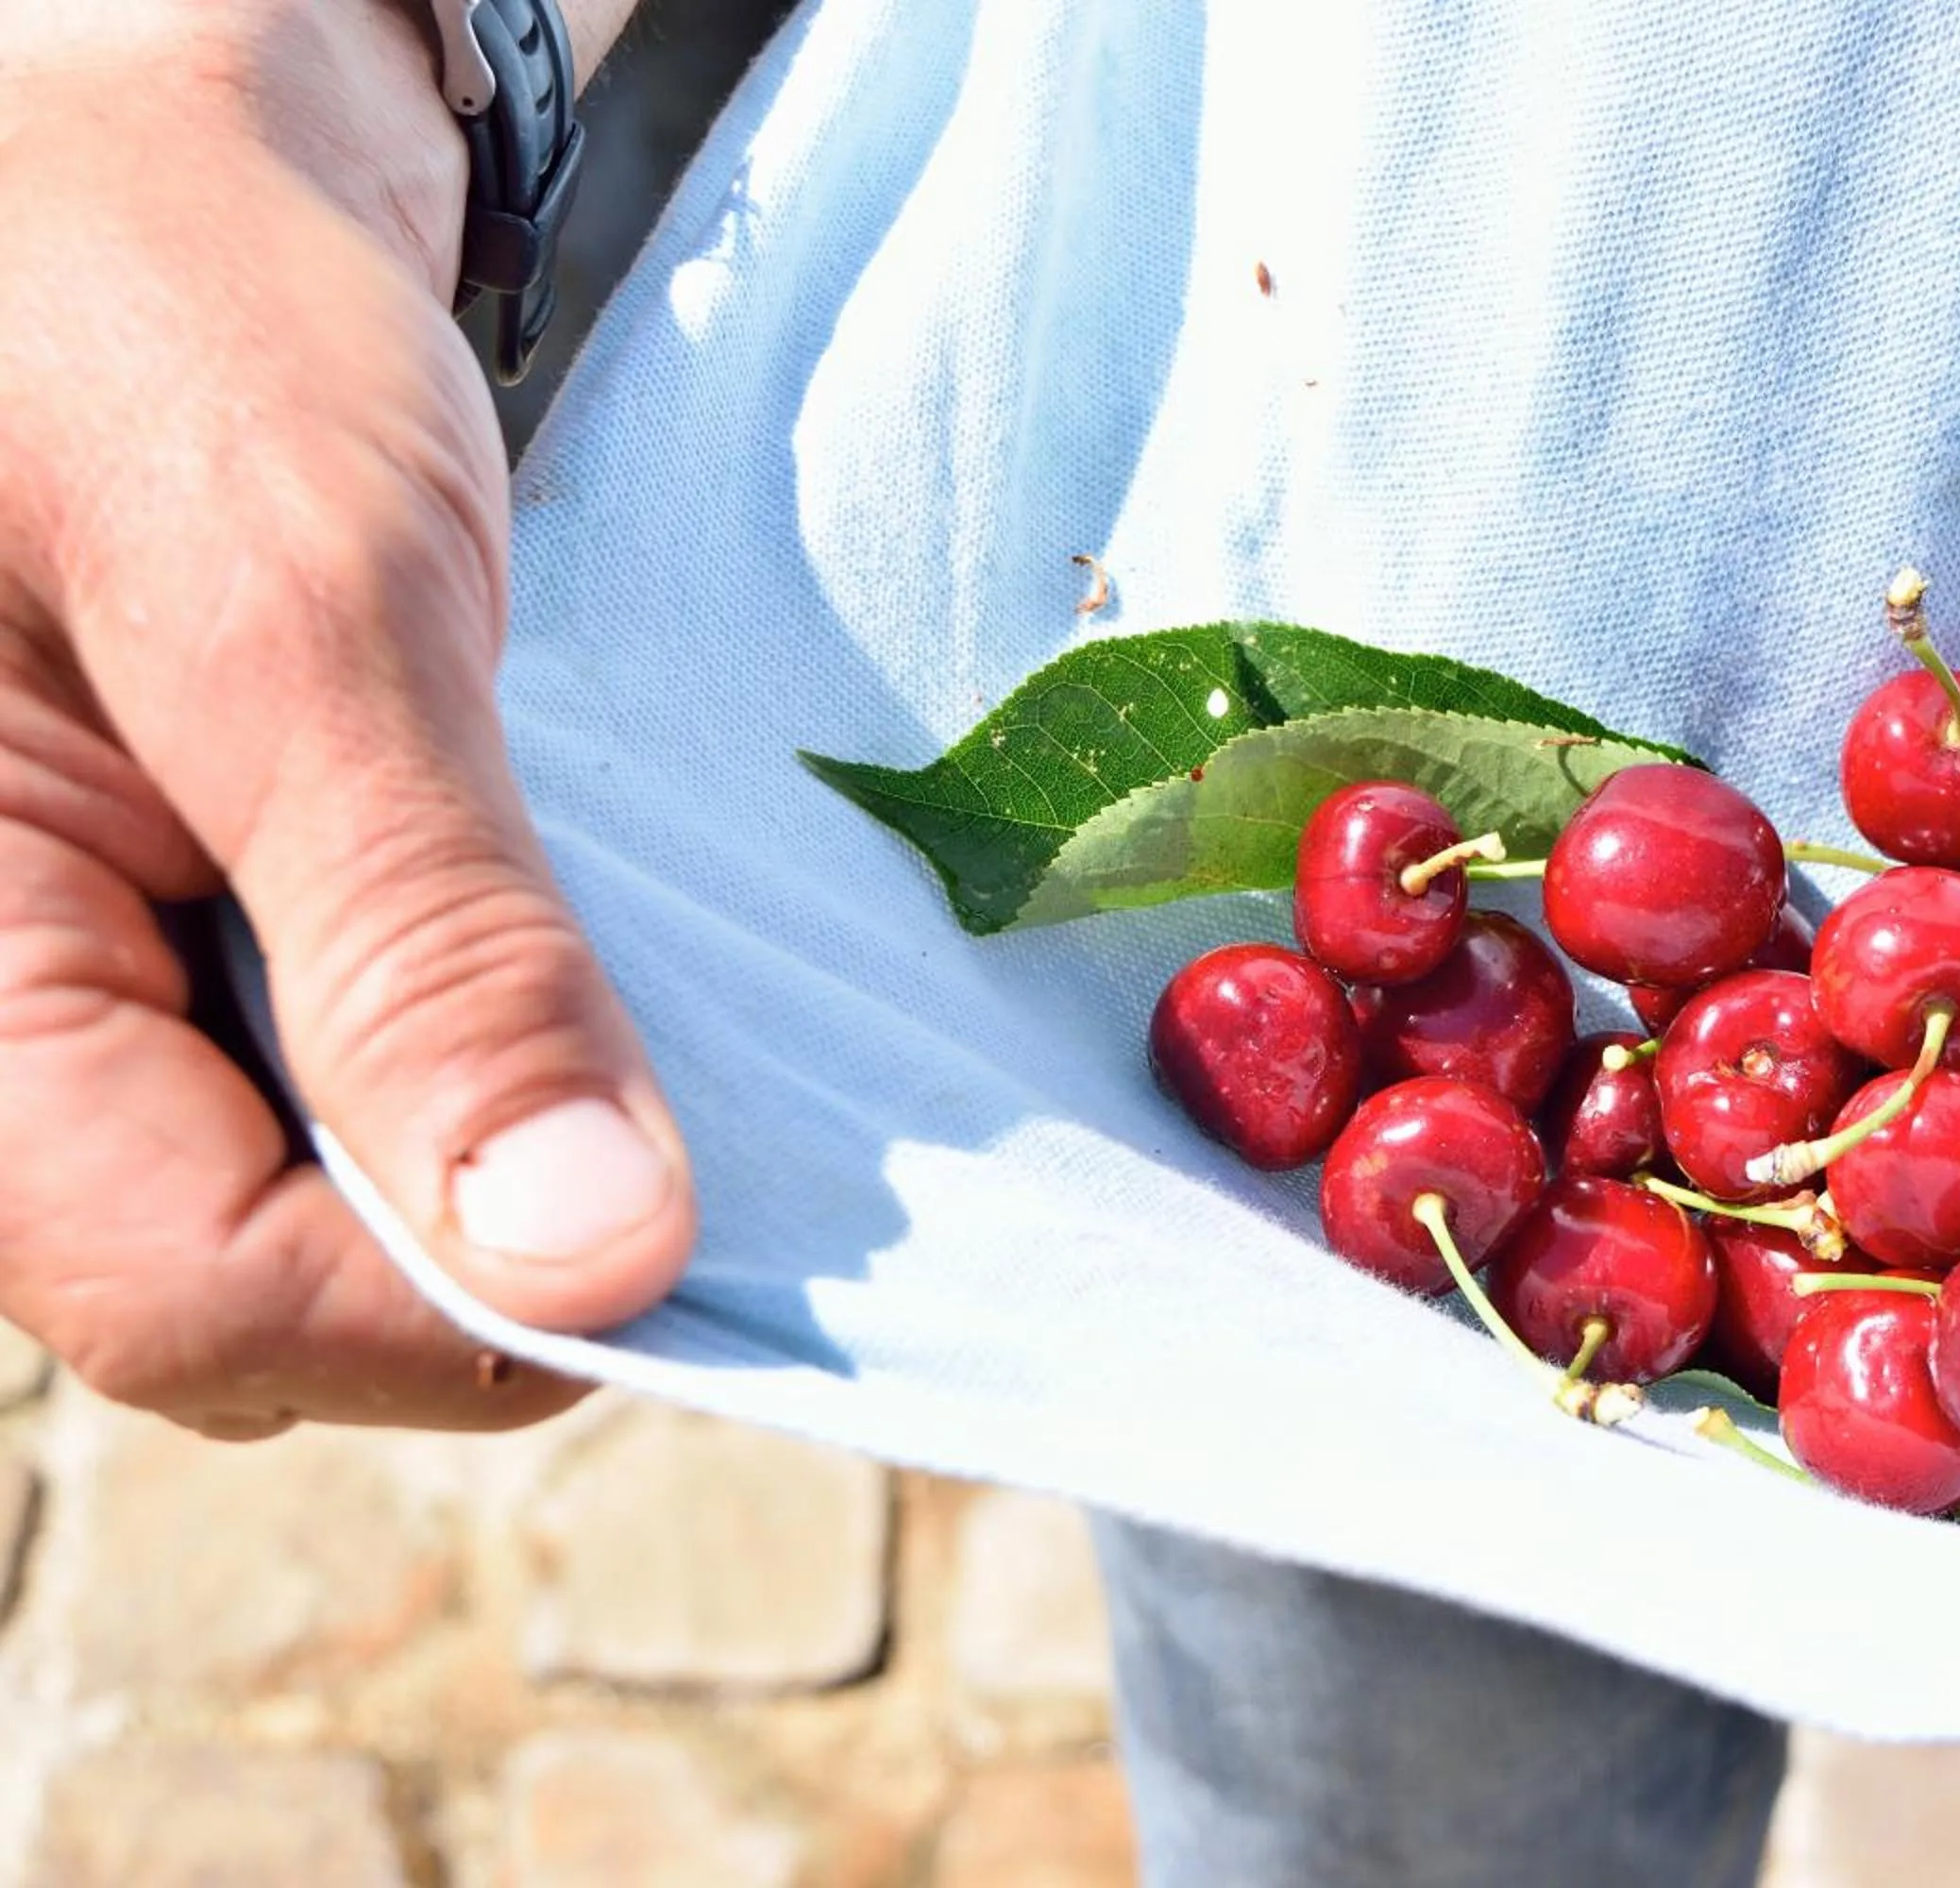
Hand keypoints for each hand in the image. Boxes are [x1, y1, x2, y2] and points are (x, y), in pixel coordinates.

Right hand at [0, 0, 692, 1436]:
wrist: (159, 175)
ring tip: (630, 1013)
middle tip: (689, 1095)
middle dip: (486, 1244)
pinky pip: (345, 1108)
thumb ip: (426, 936)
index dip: (453, 1311)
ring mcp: (91, 1002)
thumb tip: (588, 1259)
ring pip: (313, 1225)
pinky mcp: (190, 959)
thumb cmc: (161, 307)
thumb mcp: (299, 598)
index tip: (687, 1232)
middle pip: (249, 1294)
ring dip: (500, 1158)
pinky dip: (485, 1074)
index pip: (185, 1293)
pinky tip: (574, 984)